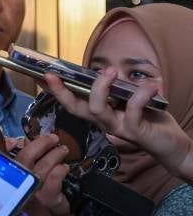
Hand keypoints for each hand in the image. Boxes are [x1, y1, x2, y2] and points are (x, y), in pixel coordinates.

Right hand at [13, 133, 71, 215]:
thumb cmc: (39, 198)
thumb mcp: (30, 180)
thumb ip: (28, 161)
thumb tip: (30, 140)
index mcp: (12, 178)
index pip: (13, 156)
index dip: (22, 145)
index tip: (35, 137)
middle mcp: (18, 185)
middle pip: (25, 158)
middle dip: (41, 144)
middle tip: (54, 138)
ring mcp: (32, 192)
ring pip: (43, 166)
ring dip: (55, 155)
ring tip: (63, 150)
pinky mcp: (47, 198)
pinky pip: (54, 178)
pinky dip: (60, 169)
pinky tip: (65, 167)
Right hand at [42, 70, 192, 181]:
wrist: (171, 144)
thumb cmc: (150, 120)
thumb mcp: (132, 100)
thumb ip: (120, 89)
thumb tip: (110, 71)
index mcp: (101, 114)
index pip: (73, 102)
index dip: (57, 90)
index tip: (44, 76)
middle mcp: (104, 122)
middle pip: (76, 108)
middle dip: (62, 92)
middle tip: (53, 75)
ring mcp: (117, 127)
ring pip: (97, 110)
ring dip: (101, 88)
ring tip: (110, 72)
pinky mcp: (134, 131)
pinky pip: (132, 110)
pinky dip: (141, 94)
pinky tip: (151, 86)